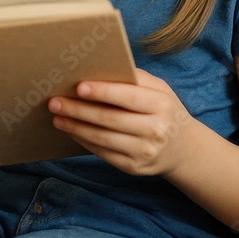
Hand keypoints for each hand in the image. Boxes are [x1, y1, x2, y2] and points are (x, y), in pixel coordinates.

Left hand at [48, 69, 199, 176]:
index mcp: (162, 105)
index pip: (128, 97)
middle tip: (55, 102)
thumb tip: (100, 70)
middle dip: (79, 110)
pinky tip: (72, 131)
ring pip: (103, 139)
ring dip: (76, 127)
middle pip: (110, 119)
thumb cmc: (165, 111)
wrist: (184, 149)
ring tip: (57, 117)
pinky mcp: (134, 167)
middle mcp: (155, 130)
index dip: (103, 92)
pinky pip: (103, 153)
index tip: (79, 87)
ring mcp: (145, 151)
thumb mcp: (160, 90)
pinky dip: (84, 141)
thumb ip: (136, 79)